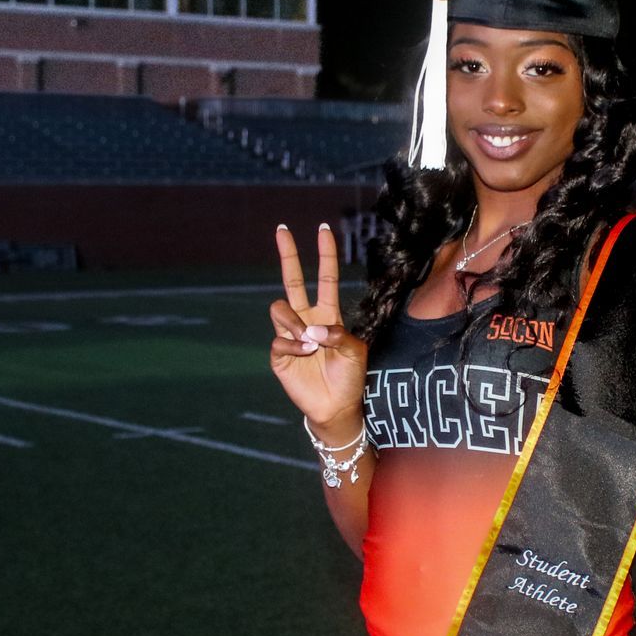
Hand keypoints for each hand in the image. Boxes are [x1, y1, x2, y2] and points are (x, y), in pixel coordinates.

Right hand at [269, 222, 367, 429]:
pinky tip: (305, 355)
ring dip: (294, 322)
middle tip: (282, 229)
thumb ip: (339, 335)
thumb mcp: (356, 352)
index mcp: (328, 314)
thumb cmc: (350, 377)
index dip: (325, 255)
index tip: (323, 230)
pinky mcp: (279, 354)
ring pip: (279, 309)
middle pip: (292, 280)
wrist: (336, 406)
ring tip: (309, 340)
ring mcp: (290, 335)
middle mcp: (306, 320)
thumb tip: (312, 330)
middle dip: (288, 254)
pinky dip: (294, 346)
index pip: (324, 277)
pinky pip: (279, 340)